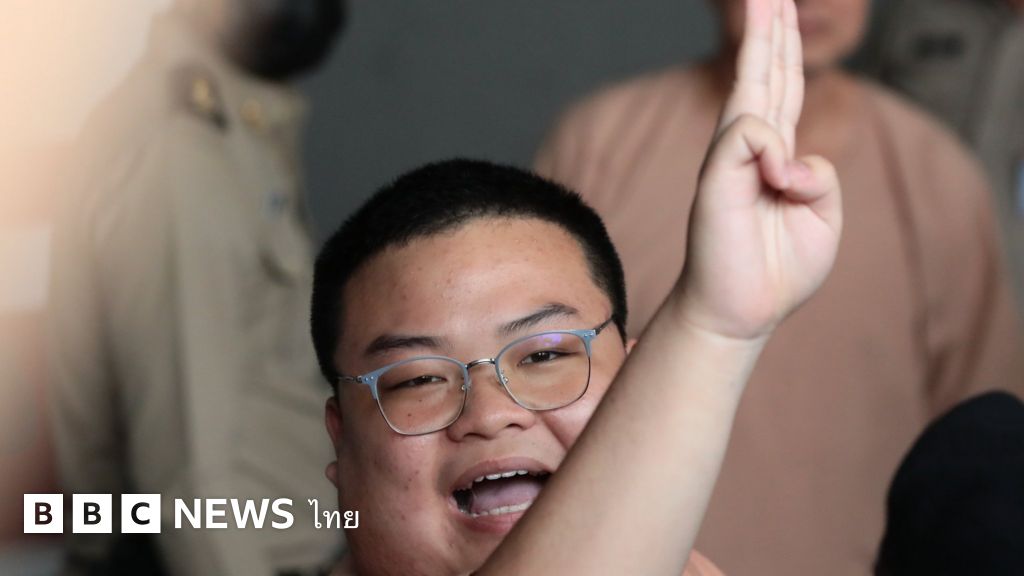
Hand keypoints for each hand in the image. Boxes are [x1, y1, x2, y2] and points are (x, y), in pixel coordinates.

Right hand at [674, 0, 841, 340]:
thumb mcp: (824, 219)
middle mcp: (750, 148)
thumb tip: (790, 155)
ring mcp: (731, 157)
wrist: (742, 310)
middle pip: (764, 72)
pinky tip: (780, 182)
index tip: (782, 8)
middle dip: (770, 27)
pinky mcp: (717, 172)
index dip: (784, 47)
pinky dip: (777, 153)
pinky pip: (754, 131)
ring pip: (752, 83)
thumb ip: (820, 175)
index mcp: (775, 156)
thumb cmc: (778, 270)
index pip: (782, 89)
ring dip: (762, 39)